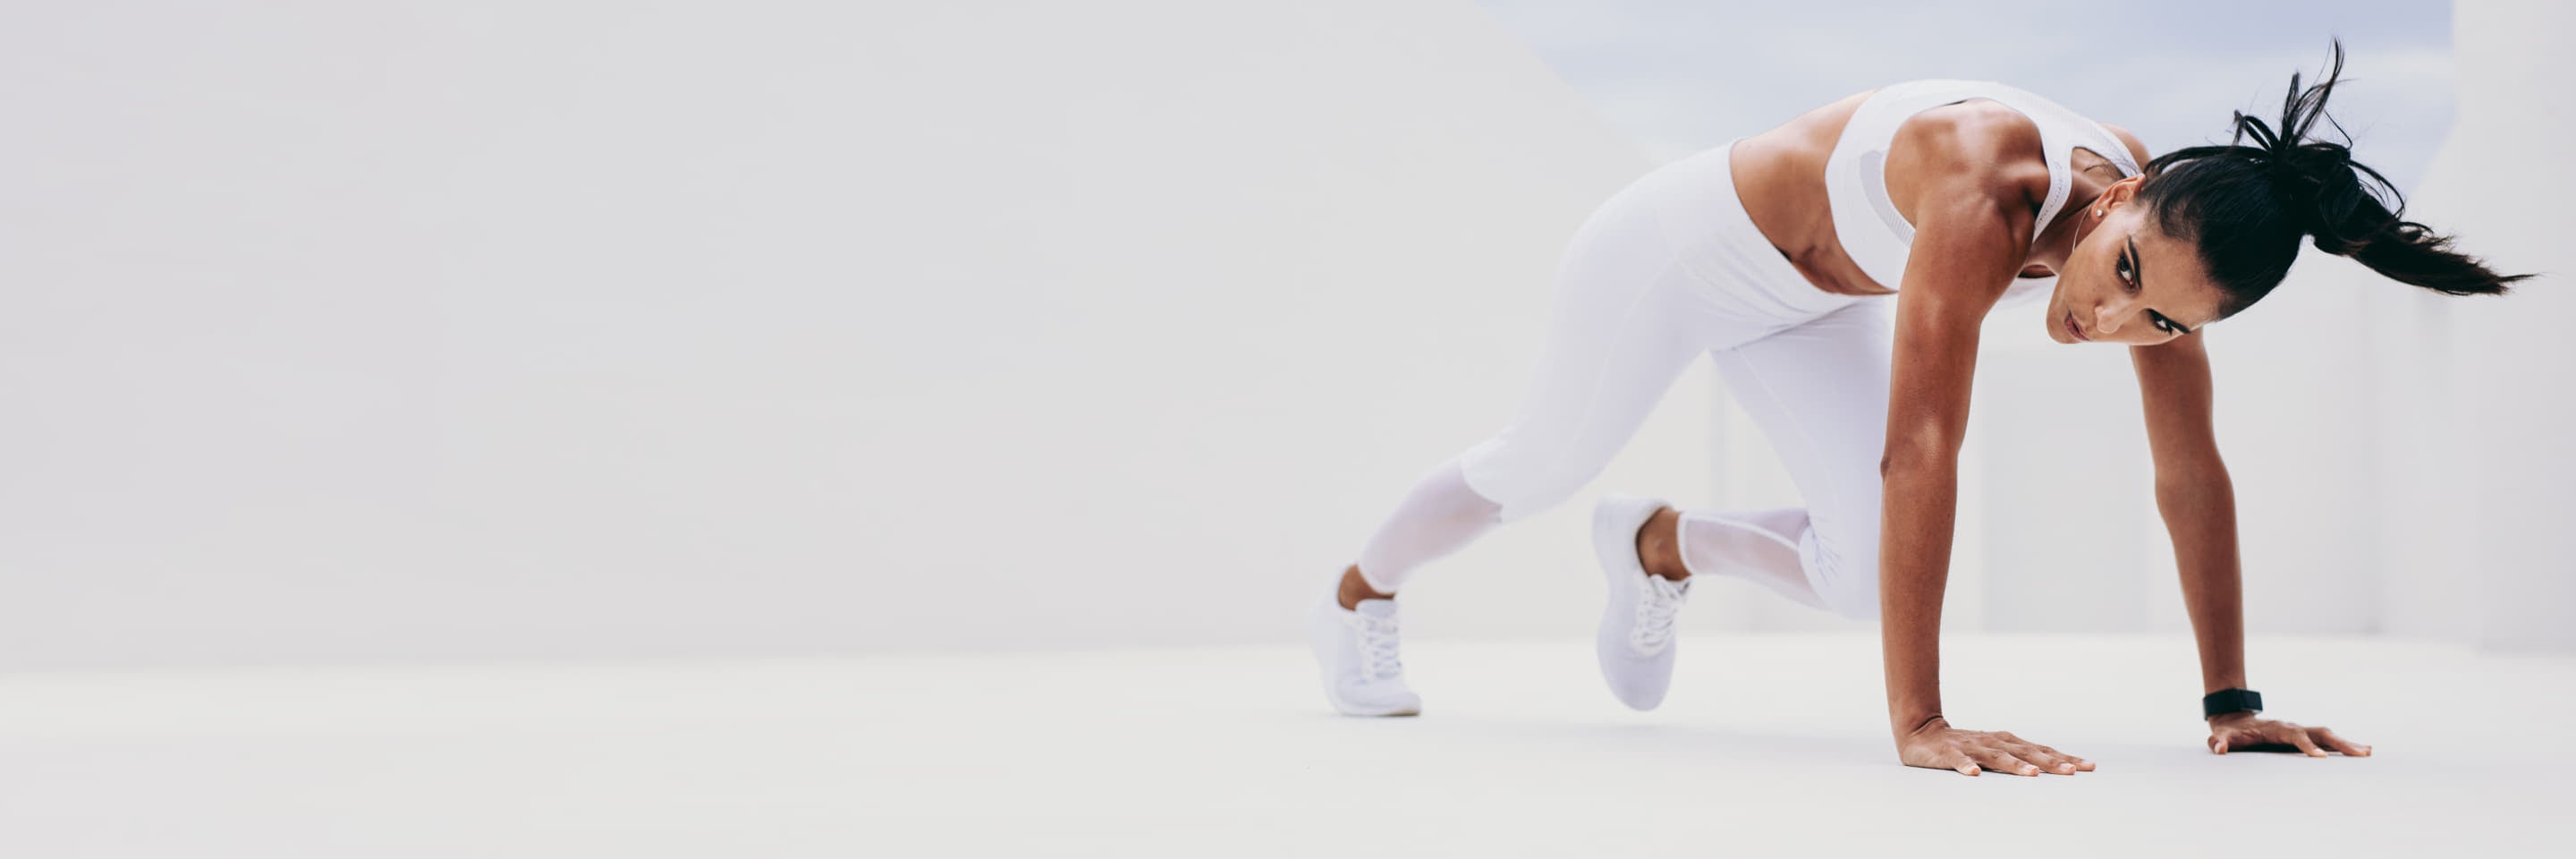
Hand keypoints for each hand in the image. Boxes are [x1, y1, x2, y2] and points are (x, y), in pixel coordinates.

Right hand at [1896, 716, 2095, 775]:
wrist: (1919, 731)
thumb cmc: (1964, 745)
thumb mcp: (1994, 750)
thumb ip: (2018, 758)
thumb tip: (2051, 768)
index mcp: (2007, 742)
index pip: (2041, 750)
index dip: (2064, 758)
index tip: (2088, 767)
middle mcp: (1993, 742)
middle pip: (2026, 752)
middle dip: (2050, 762)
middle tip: (2072, 771)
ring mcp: (1970, 746)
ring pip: (1996, 756)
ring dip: (2015, 765)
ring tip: (2033, 775)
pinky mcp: (1947, 753)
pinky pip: (1957, 761)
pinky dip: (1965, 767)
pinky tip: (1974, 776)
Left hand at [2206, 712, 2371, 756]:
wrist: (2235, 720)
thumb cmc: (2229, 732)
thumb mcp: (2221, 736)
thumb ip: (2219, 741)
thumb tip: (2219, 748)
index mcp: (2275, 728)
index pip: (2294, 735)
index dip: (2306, 746)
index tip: (2321, 758)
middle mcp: (2292, 727)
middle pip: (2319, 732)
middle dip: (2339, 743)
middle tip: (2361, 754)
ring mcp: (2299, 731)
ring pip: (2327, 735)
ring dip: (2346, 744)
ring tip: (2368, 752)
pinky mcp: (2303, 737)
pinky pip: (2326, 741)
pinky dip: (2342, 746)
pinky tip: (2361, 752)